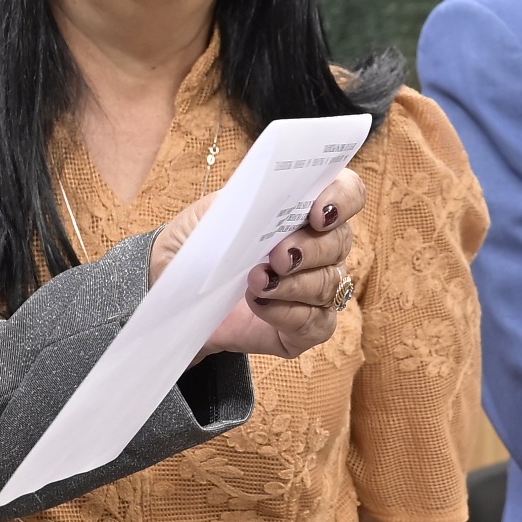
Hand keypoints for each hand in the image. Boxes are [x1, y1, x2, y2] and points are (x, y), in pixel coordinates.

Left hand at [151, 171, 368, 359]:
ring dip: (294, 283)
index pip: (348, 193)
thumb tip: (271, 194)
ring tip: (255, 282)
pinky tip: (259, 306)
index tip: (317, 214)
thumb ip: (244, 202)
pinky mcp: (305, 329)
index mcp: (303, 209)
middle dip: (310, 248)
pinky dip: (289, 314)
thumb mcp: (211, 214)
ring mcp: (315, 290)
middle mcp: (319, 248)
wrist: (173, 295)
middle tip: (276, 257)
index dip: (342, 199)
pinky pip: (317, 323)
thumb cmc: (198, 247)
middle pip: (340, 242)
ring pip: (330, 284)